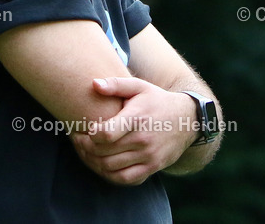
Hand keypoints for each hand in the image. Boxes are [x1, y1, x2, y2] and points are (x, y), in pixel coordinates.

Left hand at [70, 77, 196, 185]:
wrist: (187, 120)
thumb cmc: (157, 100)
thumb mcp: (139, 87)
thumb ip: (115, 84)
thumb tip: (94, 84)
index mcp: (137, 118)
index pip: (105, 134)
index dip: (88, 134)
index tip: (83, 128)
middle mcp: (143, 139)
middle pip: (104, 152)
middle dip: (84, 148)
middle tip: (77, 141)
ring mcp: (149, 156)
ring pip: (111, 168)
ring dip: (93, 162)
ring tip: (85, 152)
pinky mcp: (152, 167)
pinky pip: (125, 179)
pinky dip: (109, 175)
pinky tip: (101, 164)